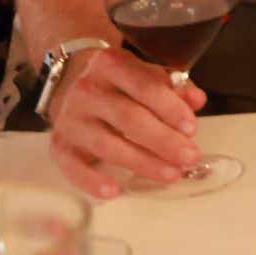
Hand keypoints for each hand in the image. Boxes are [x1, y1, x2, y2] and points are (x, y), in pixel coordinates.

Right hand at [46, 46, 206, 198]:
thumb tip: (196, 100)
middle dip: (163, 140)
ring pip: (107, 145)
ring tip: (171, 174)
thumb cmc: (117, 81)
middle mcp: (87, 90)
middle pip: (128, 118)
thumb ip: (173, 86)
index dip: (170, 108)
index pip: (144, 86)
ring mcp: (71, 119)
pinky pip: (73, 167)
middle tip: (189, 157)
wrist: (68, 81)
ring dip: (142, 162)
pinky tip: (114, 191)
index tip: (191, 128)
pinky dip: (92, 181)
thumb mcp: (144, 72)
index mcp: (110, 64)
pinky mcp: (59, 145)